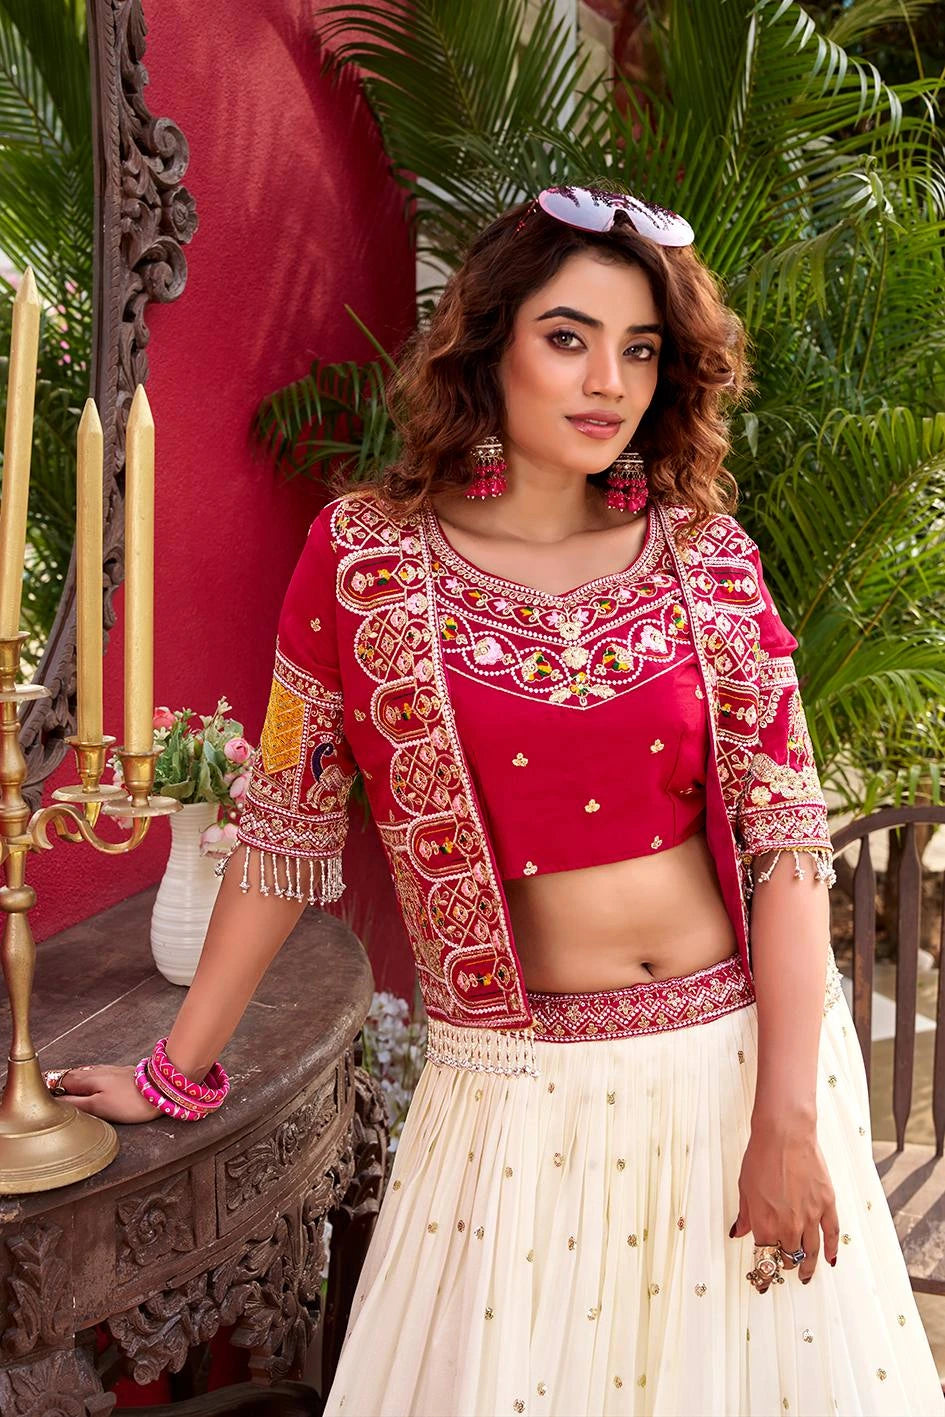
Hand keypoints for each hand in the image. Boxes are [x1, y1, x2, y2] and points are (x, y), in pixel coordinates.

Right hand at [54, 1065, 159, 1123]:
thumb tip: (55, 1101)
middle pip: (69, 1076)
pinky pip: (94, 1074)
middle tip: (44, 1090)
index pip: (59, 1082)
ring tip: (61, 1089)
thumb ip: (76, 1103)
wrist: (160, 1087)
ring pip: (82, 1074)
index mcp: (86, 1080)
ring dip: (70, 1080)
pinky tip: (87, 1084)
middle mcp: (94, 1072)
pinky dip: (85, 1079)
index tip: (35, 1092)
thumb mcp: (99, 1107)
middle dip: (56, 1082)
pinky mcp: (118, 1073)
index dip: (47, 1088)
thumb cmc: (130, 1101)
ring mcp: (107, 1071)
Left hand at [731, 1121, 838, 1282]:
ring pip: (810, 1252)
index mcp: (765, 1224)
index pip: (765, 1258)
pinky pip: (832, 1234)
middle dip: (784, 1266)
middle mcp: (789, 1226)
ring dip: (807, 1267)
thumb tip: (738, 1232)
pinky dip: (831, 1250)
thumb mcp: (744, 1188)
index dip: (764, 1271)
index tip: (763, 1280)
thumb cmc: (760, 1157)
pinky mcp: (826, 1204)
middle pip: (788, 1257)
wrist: (785, 1136)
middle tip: (783, 1270)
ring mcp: (810, 1217)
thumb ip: (745, 1215)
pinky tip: (830, 1259)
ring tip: (805, 1276)